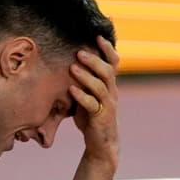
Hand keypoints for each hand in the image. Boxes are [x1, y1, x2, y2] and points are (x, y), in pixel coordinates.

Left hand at [69, 35, 119, 163]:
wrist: (100, 143)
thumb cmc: (91, 118)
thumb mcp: (88, 96)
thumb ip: (82, 82)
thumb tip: (65, 63)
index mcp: (109, 84)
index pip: (113, 62)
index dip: (108, 48)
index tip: (98, 36)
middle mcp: (111, 92)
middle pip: (107, 71)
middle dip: (94, 60)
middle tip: (79, 52)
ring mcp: (107, 105)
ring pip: (100, 86)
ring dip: (86, 76)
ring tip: (72, 68)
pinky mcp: (101, 118)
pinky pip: (92, 104)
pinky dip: (82, 96)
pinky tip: (72, 90)